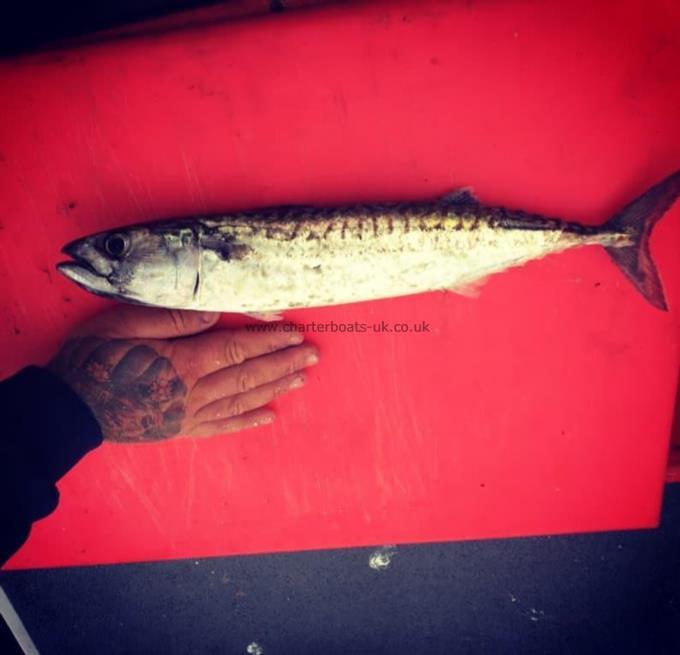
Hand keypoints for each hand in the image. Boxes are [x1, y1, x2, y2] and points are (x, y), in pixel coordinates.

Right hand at [49, 306, 317, 441]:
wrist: (70, 408)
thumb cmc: (94, 359)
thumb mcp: (125, 324)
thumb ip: (173, 319)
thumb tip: (215, 312)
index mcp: (183, 362)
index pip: (237, 348)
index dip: (269, 341)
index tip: (295, 334)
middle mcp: (194, 391)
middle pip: (248, 375)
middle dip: (283, 363)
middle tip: (312, 356)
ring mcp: (189, 414)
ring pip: (242, 400)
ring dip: (274, 388)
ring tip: (301, 379)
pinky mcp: (181, 430)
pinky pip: (221, 427)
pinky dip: (247, 421)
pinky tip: (268, 416)